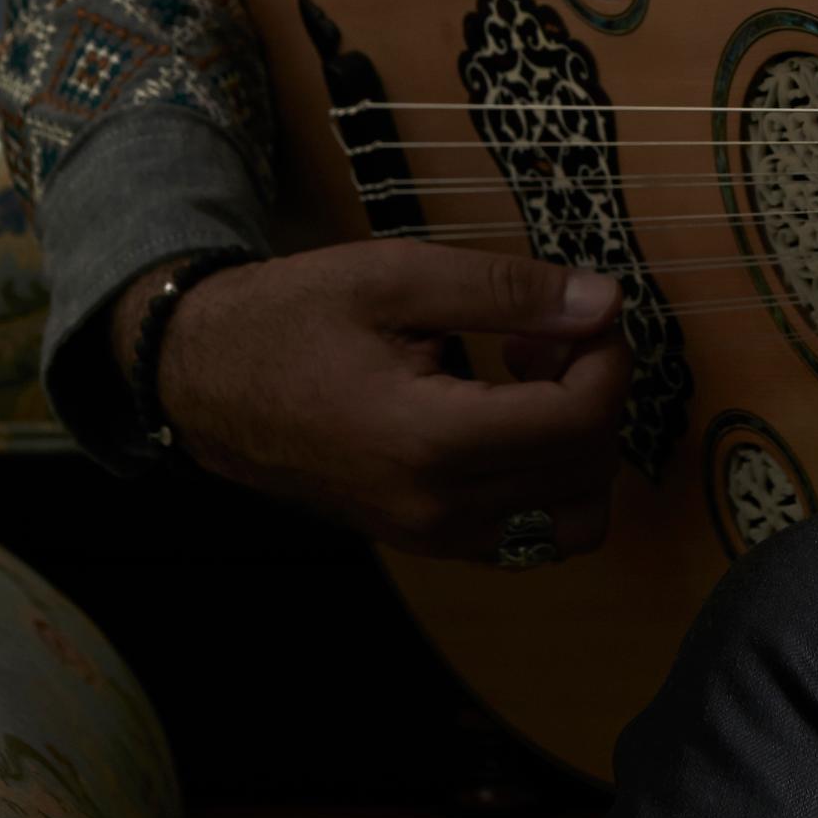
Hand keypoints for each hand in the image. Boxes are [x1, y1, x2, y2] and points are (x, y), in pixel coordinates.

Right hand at [121, 240, 630, 561]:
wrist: (208, 379)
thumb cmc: (292, 318)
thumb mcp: (396, 276)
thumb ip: (506, 291)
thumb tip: (603, 301)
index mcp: (429, 440)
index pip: (581, 418)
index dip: (609, 355)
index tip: (586, 309)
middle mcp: (438, 508)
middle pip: (588, 469)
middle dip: (597, 389)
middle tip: (548, 330)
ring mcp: (433, 536)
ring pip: (572, 521)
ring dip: (580, 446)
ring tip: (528, 379)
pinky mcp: (428, 541)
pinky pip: (529, 537)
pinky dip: (548, 481)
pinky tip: (505, 414)